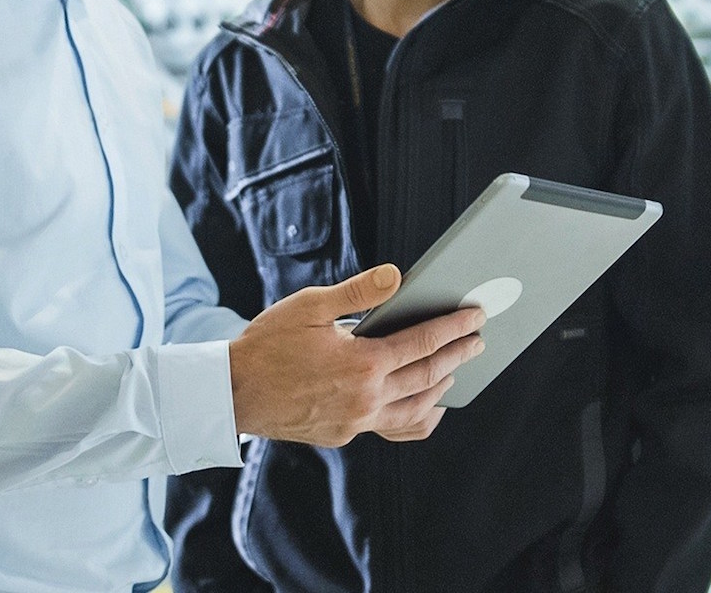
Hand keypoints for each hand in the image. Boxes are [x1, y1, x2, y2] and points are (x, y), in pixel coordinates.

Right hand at [229, 264, 485, 446]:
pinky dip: (416, 419)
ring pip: (415, 410)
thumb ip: (358, 292)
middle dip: (458, 355)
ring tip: (454, 371)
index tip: (475, 317)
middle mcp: (366, 398)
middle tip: (477, 340)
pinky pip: (392, 428)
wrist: (233, 392)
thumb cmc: (266, 345)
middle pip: (428, 376)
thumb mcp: (309, 306)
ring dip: (440, 388)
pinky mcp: (343, 434)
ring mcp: (356, 421)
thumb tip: (397, 276)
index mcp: (362, 363)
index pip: (423, 343)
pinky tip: (424, 409)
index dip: (454, 328)